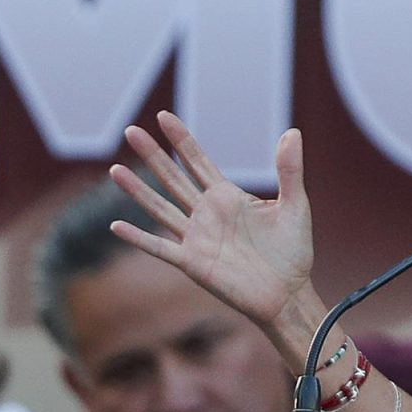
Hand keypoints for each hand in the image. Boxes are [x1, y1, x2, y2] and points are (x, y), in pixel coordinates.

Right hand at [109, 111, 316, 333]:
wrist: (288, 294)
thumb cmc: (293, 251)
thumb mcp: (295, 205)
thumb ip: (290, 170)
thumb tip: (293, 131)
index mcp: (229, 197)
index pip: (198, 162)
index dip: (182, 140)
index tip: (163, 117)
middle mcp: (208, 214)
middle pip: (173, 178)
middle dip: (153, 155)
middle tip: (131, 130)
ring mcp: (197, 238)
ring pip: (160, 208)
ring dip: (138, 190)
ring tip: (115, 169)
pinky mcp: (192, 263)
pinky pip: (160, 248)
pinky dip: (139, 238)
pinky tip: (117, 226)